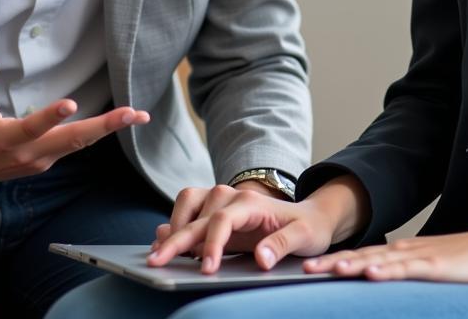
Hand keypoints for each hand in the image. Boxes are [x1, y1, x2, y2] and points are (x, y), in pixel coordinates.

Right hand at [0, 49, 149, 193]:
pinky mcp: (45, 160)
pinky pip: (74, 145)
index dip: (50, 117)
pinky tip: (121, 120)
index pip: (30, 129)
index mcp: (3, 140)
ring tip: (139, 115)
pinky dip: (97, 132)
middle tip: (132, 114)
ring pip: (77, 144)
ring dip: (107, 129)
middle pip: (69, 141)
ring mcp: (39, 161)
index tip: (71, 104)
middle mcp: (26, 154)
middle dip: (102, 127)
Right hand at [149, 175, 367, 274]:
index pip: (223, 219)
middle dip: (175, 238)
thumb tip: (261, 260)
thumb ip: (282, 245)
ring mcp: (221, 203)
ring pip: (187, 204)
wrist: (310, 216)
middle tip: (157, 262)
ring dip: (172, 228)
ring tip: (158, 253)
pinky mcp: (216, 213)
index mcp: (252, 203)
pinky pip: (189, 212)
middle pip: (197, 215)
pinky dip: (174, 226)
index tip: (207, 270)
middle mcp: (232, 197)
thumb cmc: (307, 227)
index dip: (212, 244)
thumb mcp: (303, 236)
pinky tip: (163, 241)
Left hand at [303, 221, 467, 282]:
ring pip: (379, 260)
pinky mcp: (435, 266)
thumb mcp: (428, 269)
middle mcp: (404, 251)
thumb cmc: (465, 263)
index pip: (361, 256)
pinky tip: (372, 273)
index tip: (308, 268)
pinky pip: (407, 269)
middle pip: (362, 256)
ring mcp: (419, 256)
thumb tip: (383, 282)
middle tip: (303, 268)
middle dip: (332, 263)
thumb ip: (406, 274)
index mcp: (401, 252)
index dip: (334, 261)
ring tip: (328, 270)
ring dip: (352, 265)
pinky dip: (388, 270)